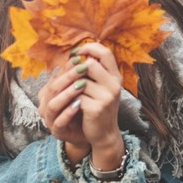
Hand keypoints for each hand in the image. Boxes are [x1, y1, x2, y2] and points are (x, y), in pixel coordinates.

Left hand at [38, 43, 124, 168]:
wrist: (104, 134)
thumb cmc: (98, 108)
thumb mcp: (100, 88)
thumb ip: (93, 73)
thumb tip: (76, 56)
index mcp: (115, 77)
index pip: (105, 53)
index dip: (89, 48)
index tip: (76, 52)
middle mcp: (114, 85)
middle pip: (90, 64)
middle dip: (74, 70)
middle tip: (67, 77)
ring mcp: (107, 96)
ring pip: (80, 81)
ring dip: (69, 87)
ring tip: (67, 93)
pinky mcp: (97, 108)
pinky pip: (77, 96)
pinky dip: (70, 100)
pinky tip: (70, 105)